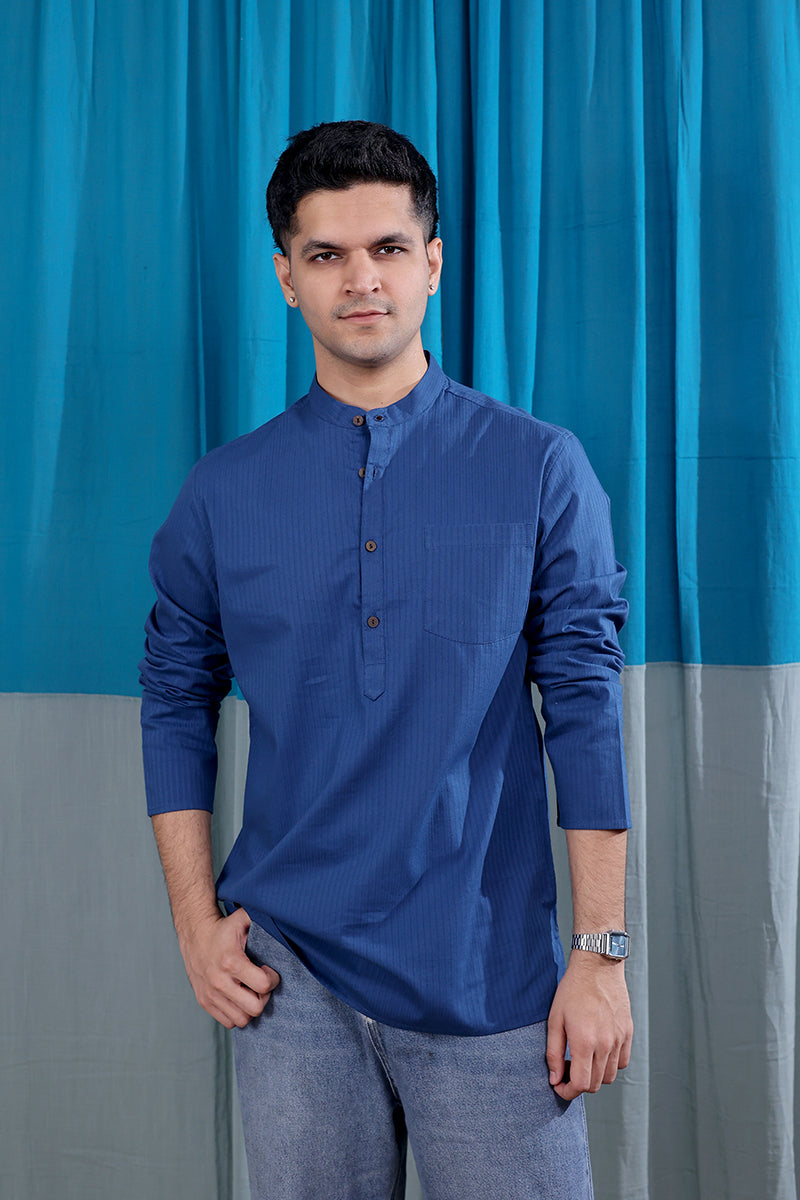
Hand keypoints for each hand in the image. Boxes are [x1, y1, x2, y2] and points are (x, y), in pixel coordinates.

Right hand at [178, 907, 279, 1028]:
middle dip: (264, 997)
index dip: (272, 979)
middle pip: (255, 1008)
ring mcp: (210, 994)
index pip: (263, 985)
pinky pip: (228, 1022)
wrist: (195, 934)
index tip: (268, 970)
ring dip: (250, 1007)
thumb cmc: (224, 928)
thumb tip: (283, 915)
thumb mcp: (243, 919)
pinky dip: (237, 1013)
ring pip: (242, 1019)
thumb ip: (262, 919)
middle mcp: (219, 981)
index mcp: (231, 961)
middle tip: (261, 984)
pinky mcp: (204, 1002)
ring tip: (250, 991)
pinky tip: (239, 997)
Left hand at [546, 953, 632, 1100]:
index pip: (581, 1085)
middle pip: (595, 1084)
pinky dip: (610, 1064)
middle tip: (566, 1070)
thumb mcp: (555, 1019)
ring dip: (594, 1076)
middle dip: (578, 1085)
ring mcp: (619, 1039)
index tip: (559, 1086)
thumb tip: (555, 1079)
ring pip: (609, 1076)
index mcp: (585, 1042)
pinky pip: (622, 1062)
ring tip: (582, 1059)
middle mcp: (606, 1044)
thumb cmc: (572, 990)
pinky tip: (598, 1051)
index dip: (567, 1091)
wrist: (597, 966)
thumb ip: (554, 1053)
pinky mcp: (628, 1033)